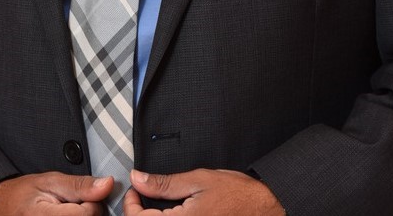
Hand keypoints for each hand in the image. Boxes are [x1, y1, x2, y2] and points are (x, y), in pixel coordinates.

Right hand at [0, 172, 113, 214]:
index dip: (92, 201)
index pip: (89, 213)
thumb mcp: (50, 181)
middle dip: (88, 213)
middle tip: (74, 204)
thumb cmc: (24, 194)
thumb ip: (80, 185)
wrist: (0, 209)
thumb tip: (108, 184)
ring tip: (69, 211)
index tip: (82, 195)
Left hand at [123, 168, 284, 214]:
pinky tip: (168, 213)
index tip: (133, 189)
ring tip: (152, 205)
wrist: (263, 209)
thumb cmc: (235, 193)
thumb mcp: (198, 180)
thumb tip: (137, 178)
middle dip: (138, 213)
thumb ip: (164, 183)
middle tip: (140, 196)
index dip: (129, 205)